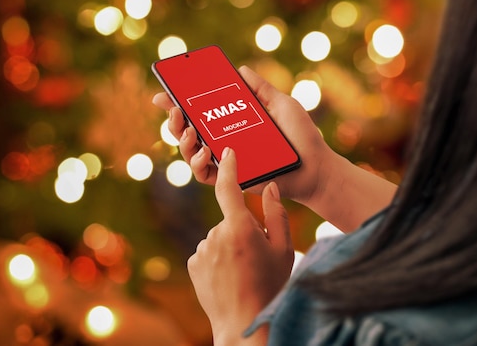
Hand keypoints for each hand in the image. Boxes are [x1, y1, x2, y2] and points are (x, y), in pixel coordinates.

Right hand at [154, 65, 397, 230]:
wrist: (315, 166)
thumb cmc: (301, 136)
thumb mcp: (281, 104)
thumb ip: (260, 88)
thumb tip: (240, 68)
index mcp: (232, 121)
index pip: (199, 110)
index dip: (178, 102)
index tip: (164, 93)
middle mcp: (225, 140)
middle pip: (187, 131)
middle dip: (174, 120)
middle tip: (176, 110)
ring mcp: (226, 160)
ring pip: (190, 152)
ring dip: (183, 141)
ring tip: (191, 129)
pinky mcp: (231, 179)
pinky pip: (204, 175)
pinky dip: (198, 163)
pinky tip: (206, 151)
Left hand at [187, 147, 293, 345]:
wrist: (244, 323)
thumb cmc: (270, 285)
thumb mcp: (283, 249)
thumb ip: (276, 214)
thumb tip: (269, 187)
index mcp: (240, 227)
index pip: (230, 188)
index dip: (229, 167)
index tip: (228, 151)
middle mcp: (216, 235)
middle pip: (230, 220)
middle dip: (242, 230)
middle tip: (257, 256)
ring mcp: (202, 250)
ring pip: (219, 237)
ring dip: (230, 246)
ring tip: (243, 271)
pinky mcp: (193, 264)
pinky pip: (208, 251)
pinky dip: (218, 258)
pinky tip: (229, 277)